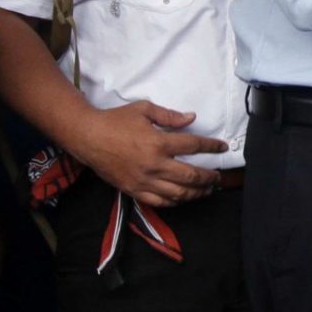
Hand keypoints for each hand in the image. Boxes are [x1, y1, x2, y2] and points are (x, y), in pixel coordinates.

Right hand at [72, 100, 224, 207]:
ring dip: (196, 193)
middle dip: (209, 177)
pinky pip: (159, 202)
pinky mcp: (134, 190)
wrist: (88, 137)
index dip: (211, 146)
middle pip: (190, 175)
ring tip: (206, 190)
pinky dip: (175, 202)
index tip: (222, 147)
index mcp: (158, 142)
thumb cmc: (116, 120)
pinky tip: (183, 198)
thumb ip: (169, 116)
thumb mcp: (144, 110)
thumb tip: (191, 118)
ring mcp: (144, 180)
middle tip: (218, 176)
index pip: (193, 146)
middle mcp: (154, 164)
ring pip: (178, 193)